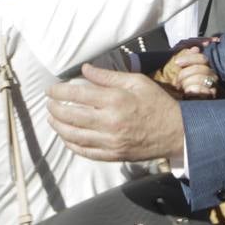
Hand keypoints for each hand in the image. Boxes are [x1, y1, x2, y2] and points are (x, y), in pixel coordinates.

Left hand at [46, 63, 186, 162]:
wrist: (176, 132)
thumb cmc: (157, 103)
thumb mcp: (137, 82)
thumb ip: (109, 76)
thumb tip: (85, 69)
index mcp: (115, 100)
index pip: (78, 94)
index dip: (60, 91)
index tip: (51, 90)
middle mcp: (110, 122)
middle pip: (71, 116)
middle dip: (55, 109)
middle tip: (49, 104)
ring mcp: (110, 141)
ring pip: (74, 136)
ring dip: (59, 127)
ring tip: (52, 120)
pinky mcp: (113, 155)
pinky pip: (86, 152)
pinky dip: (72, 145)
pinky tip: (66, 137)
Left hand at [154, 47, 218, 98]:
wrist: (160, 100)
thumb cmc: (165, 83)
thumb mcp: (170, 65)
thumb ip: (182, 53)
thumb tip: (195, 48)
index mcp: (198, 67)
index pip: (202, 58)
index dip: (190, 58)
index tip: (177, 63)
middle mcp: (206, 76)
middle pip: (205, 68)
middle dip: (187, 73)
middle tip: (178, 80)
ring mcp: (210, 87)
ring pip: (206, 79)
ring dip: (190, 82)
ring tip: (182, 88)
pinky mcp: (209, 98)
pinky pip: (208, 91)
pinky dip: (196, 90)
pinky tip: (188, 92)